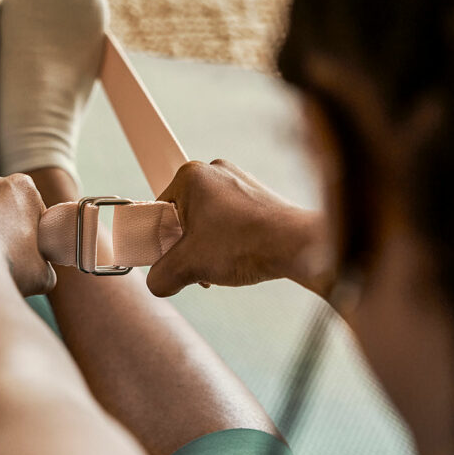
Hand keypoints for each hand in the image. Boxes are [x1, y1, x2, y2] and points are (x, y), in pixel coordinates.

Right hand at [146, 160, 328, 296]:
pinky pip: (229, 220)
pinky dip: (227, 241)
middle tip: (195, 265)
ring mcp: (239, 181)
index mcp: (191, 176)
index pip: (159, 211)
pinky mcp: (257, 196)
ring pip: (207, 220)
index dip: (160, 241)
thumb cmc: (243, 244)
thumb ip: (161, 276)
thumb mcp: (188, 266)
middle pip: (184, 216)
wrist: (295, 246)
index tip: (169, 259)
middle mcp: (214, 171)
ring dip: (207, 246)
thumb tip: (158, 283)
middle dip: (187, 246)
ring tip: (219, 265)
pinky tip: (236, 259)